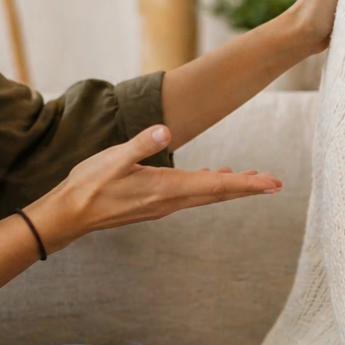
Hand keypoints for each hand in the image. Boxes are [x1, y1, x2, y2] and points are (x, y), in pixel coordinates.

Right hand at [25, 125, 282, 251]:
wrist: (70, 214)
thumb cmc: (90, 184)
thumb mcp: (114, 159)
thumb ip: (141, 144)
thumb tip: (165, 131)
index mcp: (166, 188)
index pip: (215, 186)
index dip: (246, 184)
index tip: (272, 184)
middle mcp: (170, 200)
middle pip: (217, 193)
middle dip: (247, 187)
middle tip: (274, 183)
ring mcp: (163, 204)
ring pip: (206, 195)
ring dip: (230, 187)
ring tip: (252, 179)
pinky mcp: (155, 203)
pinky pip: (191, 195)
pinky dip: (209, 187)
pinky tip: (212, 177)